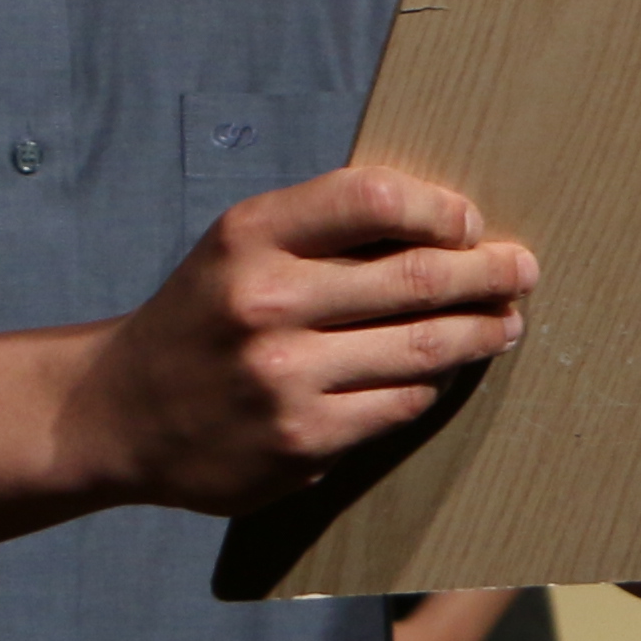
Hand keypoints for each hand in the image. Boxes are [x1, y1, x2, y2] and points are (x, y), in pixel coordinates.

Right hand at [72, 169, 533, 513]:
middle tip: (521, 271)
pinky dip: (433, 383)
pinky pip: (400, 404)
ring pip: (422, 349)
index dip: (438, 208)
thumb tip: (443, 225)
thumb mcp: (239, 250)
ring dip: (479, 333)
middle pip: (416, 278)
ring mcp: (284, 379)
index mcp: (250, 237)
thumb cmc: (203, 316)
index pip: (371, 199)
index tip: (470, 223)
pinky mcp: (301, 442)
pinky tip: (445, 371)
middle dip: (486, 273)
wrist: (119, 413)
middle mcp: (265, 303)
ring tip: (506, 323)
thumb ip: (322, 232)